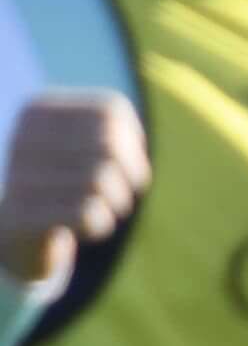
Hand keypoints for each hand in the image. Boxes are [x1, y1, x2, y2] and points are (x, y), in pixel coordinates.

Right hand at [4, 91, 146, 297]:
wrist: (18, 234)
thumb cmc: (66, 186)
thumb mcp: (92, 150)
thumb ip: (117, 139)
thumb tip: (121, 156)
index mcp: (37, 111)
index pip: (109, 111)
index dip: (132, 144)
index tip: (120, 164)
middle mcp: (21, 138)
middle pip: (109, 146)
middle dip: (129, 176)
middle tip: (113, 193)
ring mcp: (17, 178)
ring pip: (101, 181)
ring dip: (115, 203)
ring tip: (96, 208)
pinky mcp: (20, 217)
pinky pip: (87, 214)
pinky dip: (99, 224)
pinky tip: (81, 227)